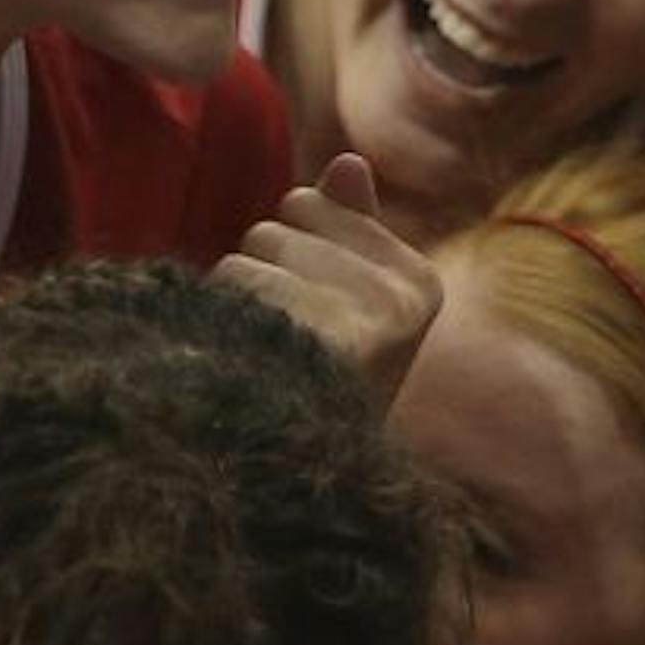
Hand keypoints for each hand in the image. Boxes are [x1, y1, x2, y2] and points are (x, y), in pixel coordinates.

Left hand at [213, 154, 441, 404]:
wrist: (295, 485)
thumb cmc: (312, 391)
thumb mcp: (346, 310)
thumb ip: (349, 229)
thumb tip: (348, 159)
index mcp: (420, 283)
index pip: (311, 201)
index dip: (288, 256)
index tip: (313, 320)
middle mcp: (403, 297)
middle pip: (280, 221)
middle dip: (264, 273)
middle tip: (284, 344)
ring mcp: (367, 317)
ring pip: (252, 251)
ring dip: (238, 302)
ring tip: (264, 357)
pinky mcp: (321, 336)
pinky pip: (239, 281)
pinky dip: (224, 322)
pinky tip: (248, 365)